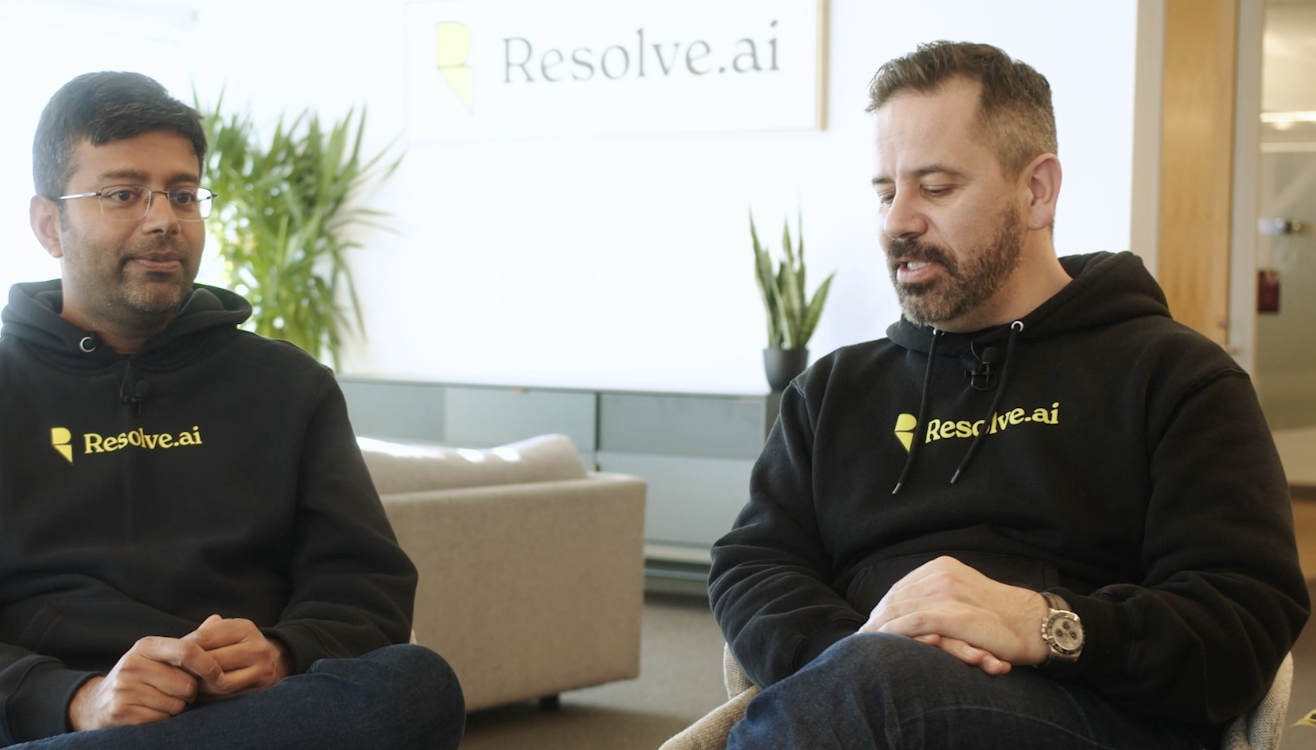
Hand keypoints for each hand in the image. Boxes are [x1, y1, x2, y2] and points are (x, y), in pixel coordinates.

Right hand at [67, 636, 224, 730]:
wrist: (97, 704)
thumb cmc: (139, 677)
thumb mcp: (158, 655)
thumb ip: (188, 643)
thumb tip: (217, 619)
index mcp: (146, 646)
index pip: (187, 651)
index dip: (209, 665)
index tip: (220, 676)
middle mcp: (133, 663)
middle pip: (186, 684)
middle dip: (189, 693)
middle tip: (174, 692)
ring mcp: (124, 687)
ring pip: (176, 704)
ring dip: (175, 707)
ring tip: (159, 701)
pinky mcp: (121, 710)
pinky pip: (162, 719)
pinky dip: (162, 719)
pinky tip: (148, 713)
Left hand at [183, 615, 289, 696]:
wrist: (273, 660)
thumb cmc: (237, 644)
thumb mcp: (225, 631)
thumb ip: (203, 633)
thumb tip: (177, 645)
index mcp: (244, 628)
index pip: (205, 637)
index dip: (185, 648)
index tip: (173, 656)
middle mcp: (257, 647)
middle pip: (212, 661)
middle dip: (190, 669)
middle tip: (175, 674)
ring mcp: (262, 669)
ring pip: (219, 683)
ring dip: (199, 686)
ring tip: (188, 684)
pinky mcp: (260, 689)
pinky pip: (227, 697)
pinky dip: (210, 697)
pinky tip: (202, 693)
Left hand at [859, 556, 1050, 673]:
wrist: (1035, 625)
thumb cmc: (1000, 617)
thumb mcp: (964, 597)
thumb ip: (938, 598)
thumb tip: (908, 612)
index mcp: (943, 568)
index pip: (901, 587)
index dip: (883, 607)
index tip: (871, 624)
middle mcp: (942, 575)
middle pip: (896, 597)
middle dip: (876, 619)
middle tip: (860, 637)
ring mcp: (949, 593)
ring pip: (900, 608)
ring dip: (879, 628)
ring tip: (864, 644)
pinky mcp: (956, 615)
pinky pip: (914, 622)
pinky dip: (893, 633)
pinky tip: (881, 643)